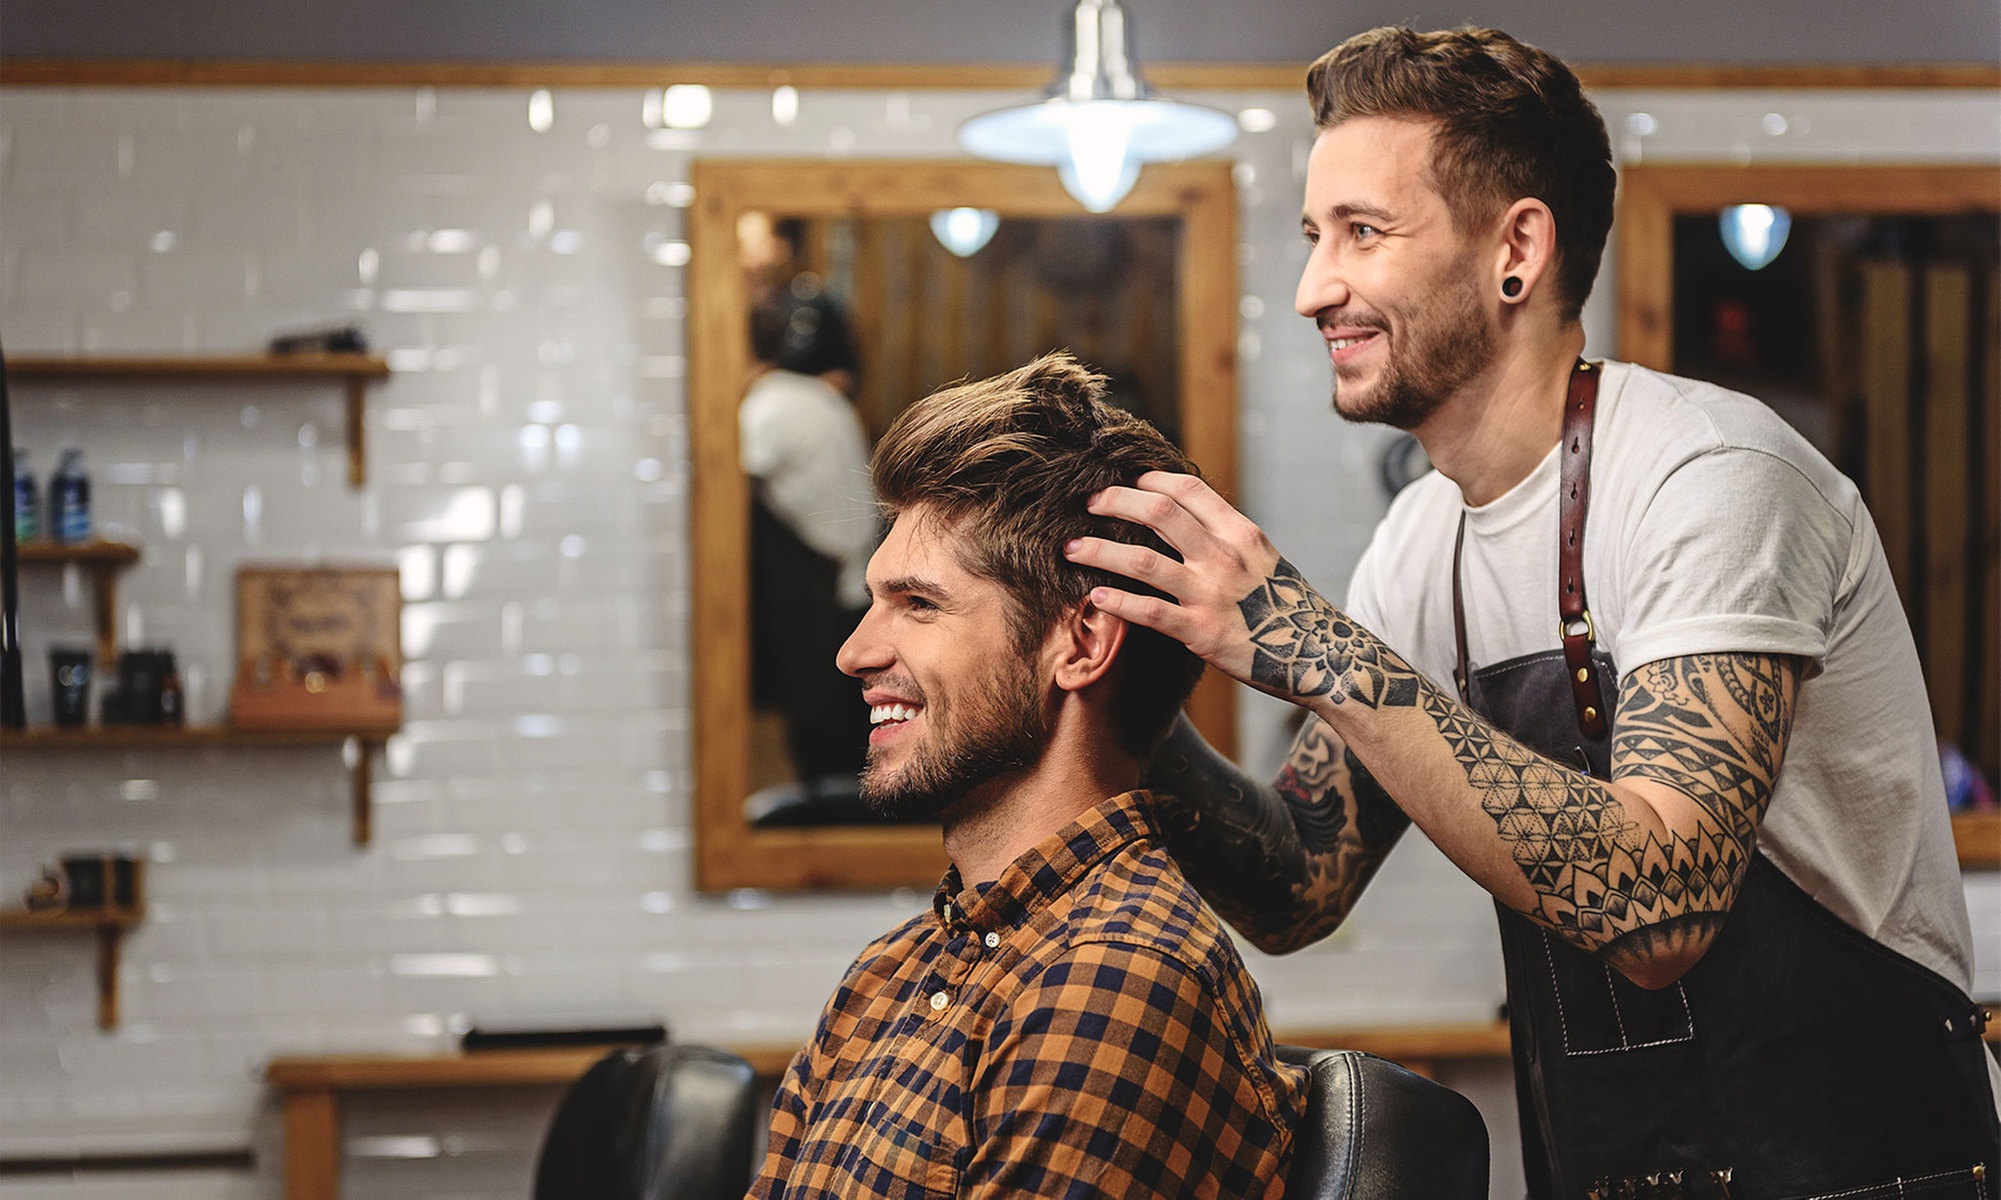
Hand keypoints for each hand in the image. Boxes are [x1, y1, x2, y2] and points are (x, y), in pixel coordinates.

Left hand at [1065, 470, 1286, 692]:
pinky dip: (1117, 601)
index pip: (1185, 488)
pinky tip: (1095, 597)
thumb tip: (1182, 518)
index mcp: (1240, 532)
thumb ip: (1225, 538)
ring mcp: (1211, 593)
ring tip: (1071, 550)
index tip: (1121, 482)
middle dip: (1113, 503)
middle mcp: (1224, 555)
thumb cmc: (1286, 606)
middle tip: (1087, 505)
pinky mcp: (1201, 632)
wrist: (1320, 654)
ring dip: (1099, 551)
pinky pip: (1149, 611)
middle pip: (1157, 512)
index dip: (1146, 480)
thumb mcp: (1262, 559)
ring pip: (1142, 560)